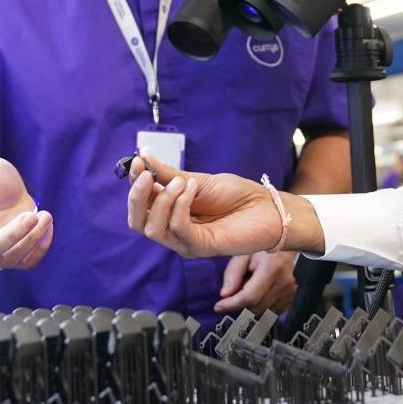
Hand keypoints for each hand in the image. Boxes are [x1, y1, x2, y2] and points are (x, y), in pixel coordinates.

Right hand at [125, 156, 282, 257]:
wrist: (267, 208)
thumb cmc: (237, 196)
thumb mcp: (198, 180)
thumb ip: (170, 174)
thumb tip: (143, 156)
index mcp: (170, 213)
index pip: (140, 204)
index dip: (135, 184)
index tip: (138, 162)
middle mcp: (174, 230)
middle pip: (137, 223)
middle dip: (137, 197)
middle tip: (148, 175)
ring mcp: (186, 241)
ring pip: (153, 229)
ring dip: (162, 200)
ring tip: (181, 182)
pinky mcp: (201, 247)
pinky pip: (178, 229)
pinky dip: (180, 206)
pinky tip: (192, 189)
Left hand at [217, 251, 297, 313]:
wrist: (284, 242)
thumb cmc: (261, 247)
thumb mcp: (243, 254)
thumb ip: (233, 273)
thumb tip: (225, 294)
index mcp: (272, 268)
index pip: (250, 296)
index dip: (232, 304)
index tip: (218, 306)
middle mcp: (284, 282)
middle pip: (256, 307)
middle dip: (239, 306)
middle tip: (231, 295)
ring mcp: (290, 291)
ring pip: (263, 311)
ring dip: (250, 306)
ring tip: (246, 289)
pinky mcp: (292, 296)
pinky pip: (272, 311)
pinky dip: (260, 306)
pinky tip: (257, 294)